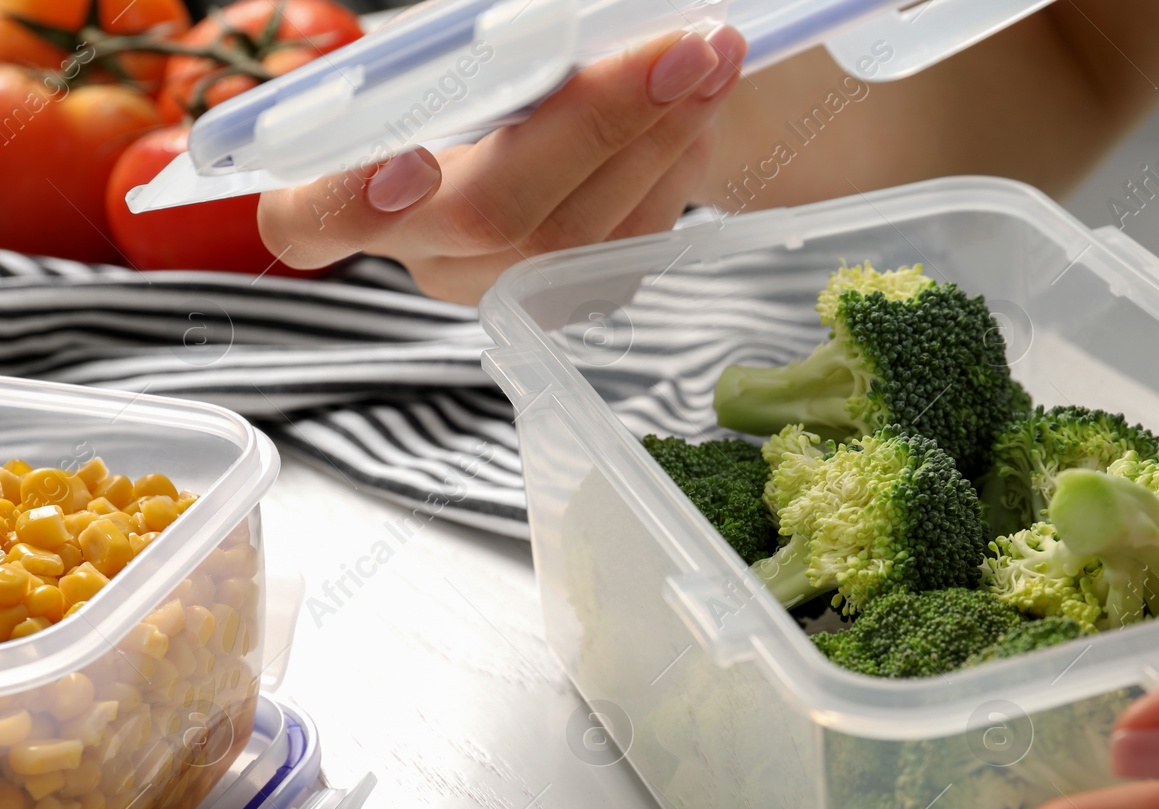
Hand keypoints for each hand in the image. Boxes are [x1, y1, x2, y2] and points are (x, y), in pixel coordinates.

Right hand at [257, 25, 745, 302]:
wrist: (539, 103)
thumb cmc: (475, 58)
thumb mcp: (449, 33)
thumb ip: (468, 32)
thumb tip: (546, 19)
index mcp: (340, 181)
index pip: (307, 219)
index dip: (349, 198)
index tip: (415, 157)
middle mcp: (415, 248)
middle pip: (491, 214)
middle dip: (597, 124)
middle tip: (684, 48)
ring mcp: (493, 283)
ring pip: (575, 235)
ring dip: (661, 138)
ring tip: (713, 56)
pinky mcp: (564, 294)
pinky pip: (622, 244)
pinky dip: (672, 165)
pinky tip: (701, 105)